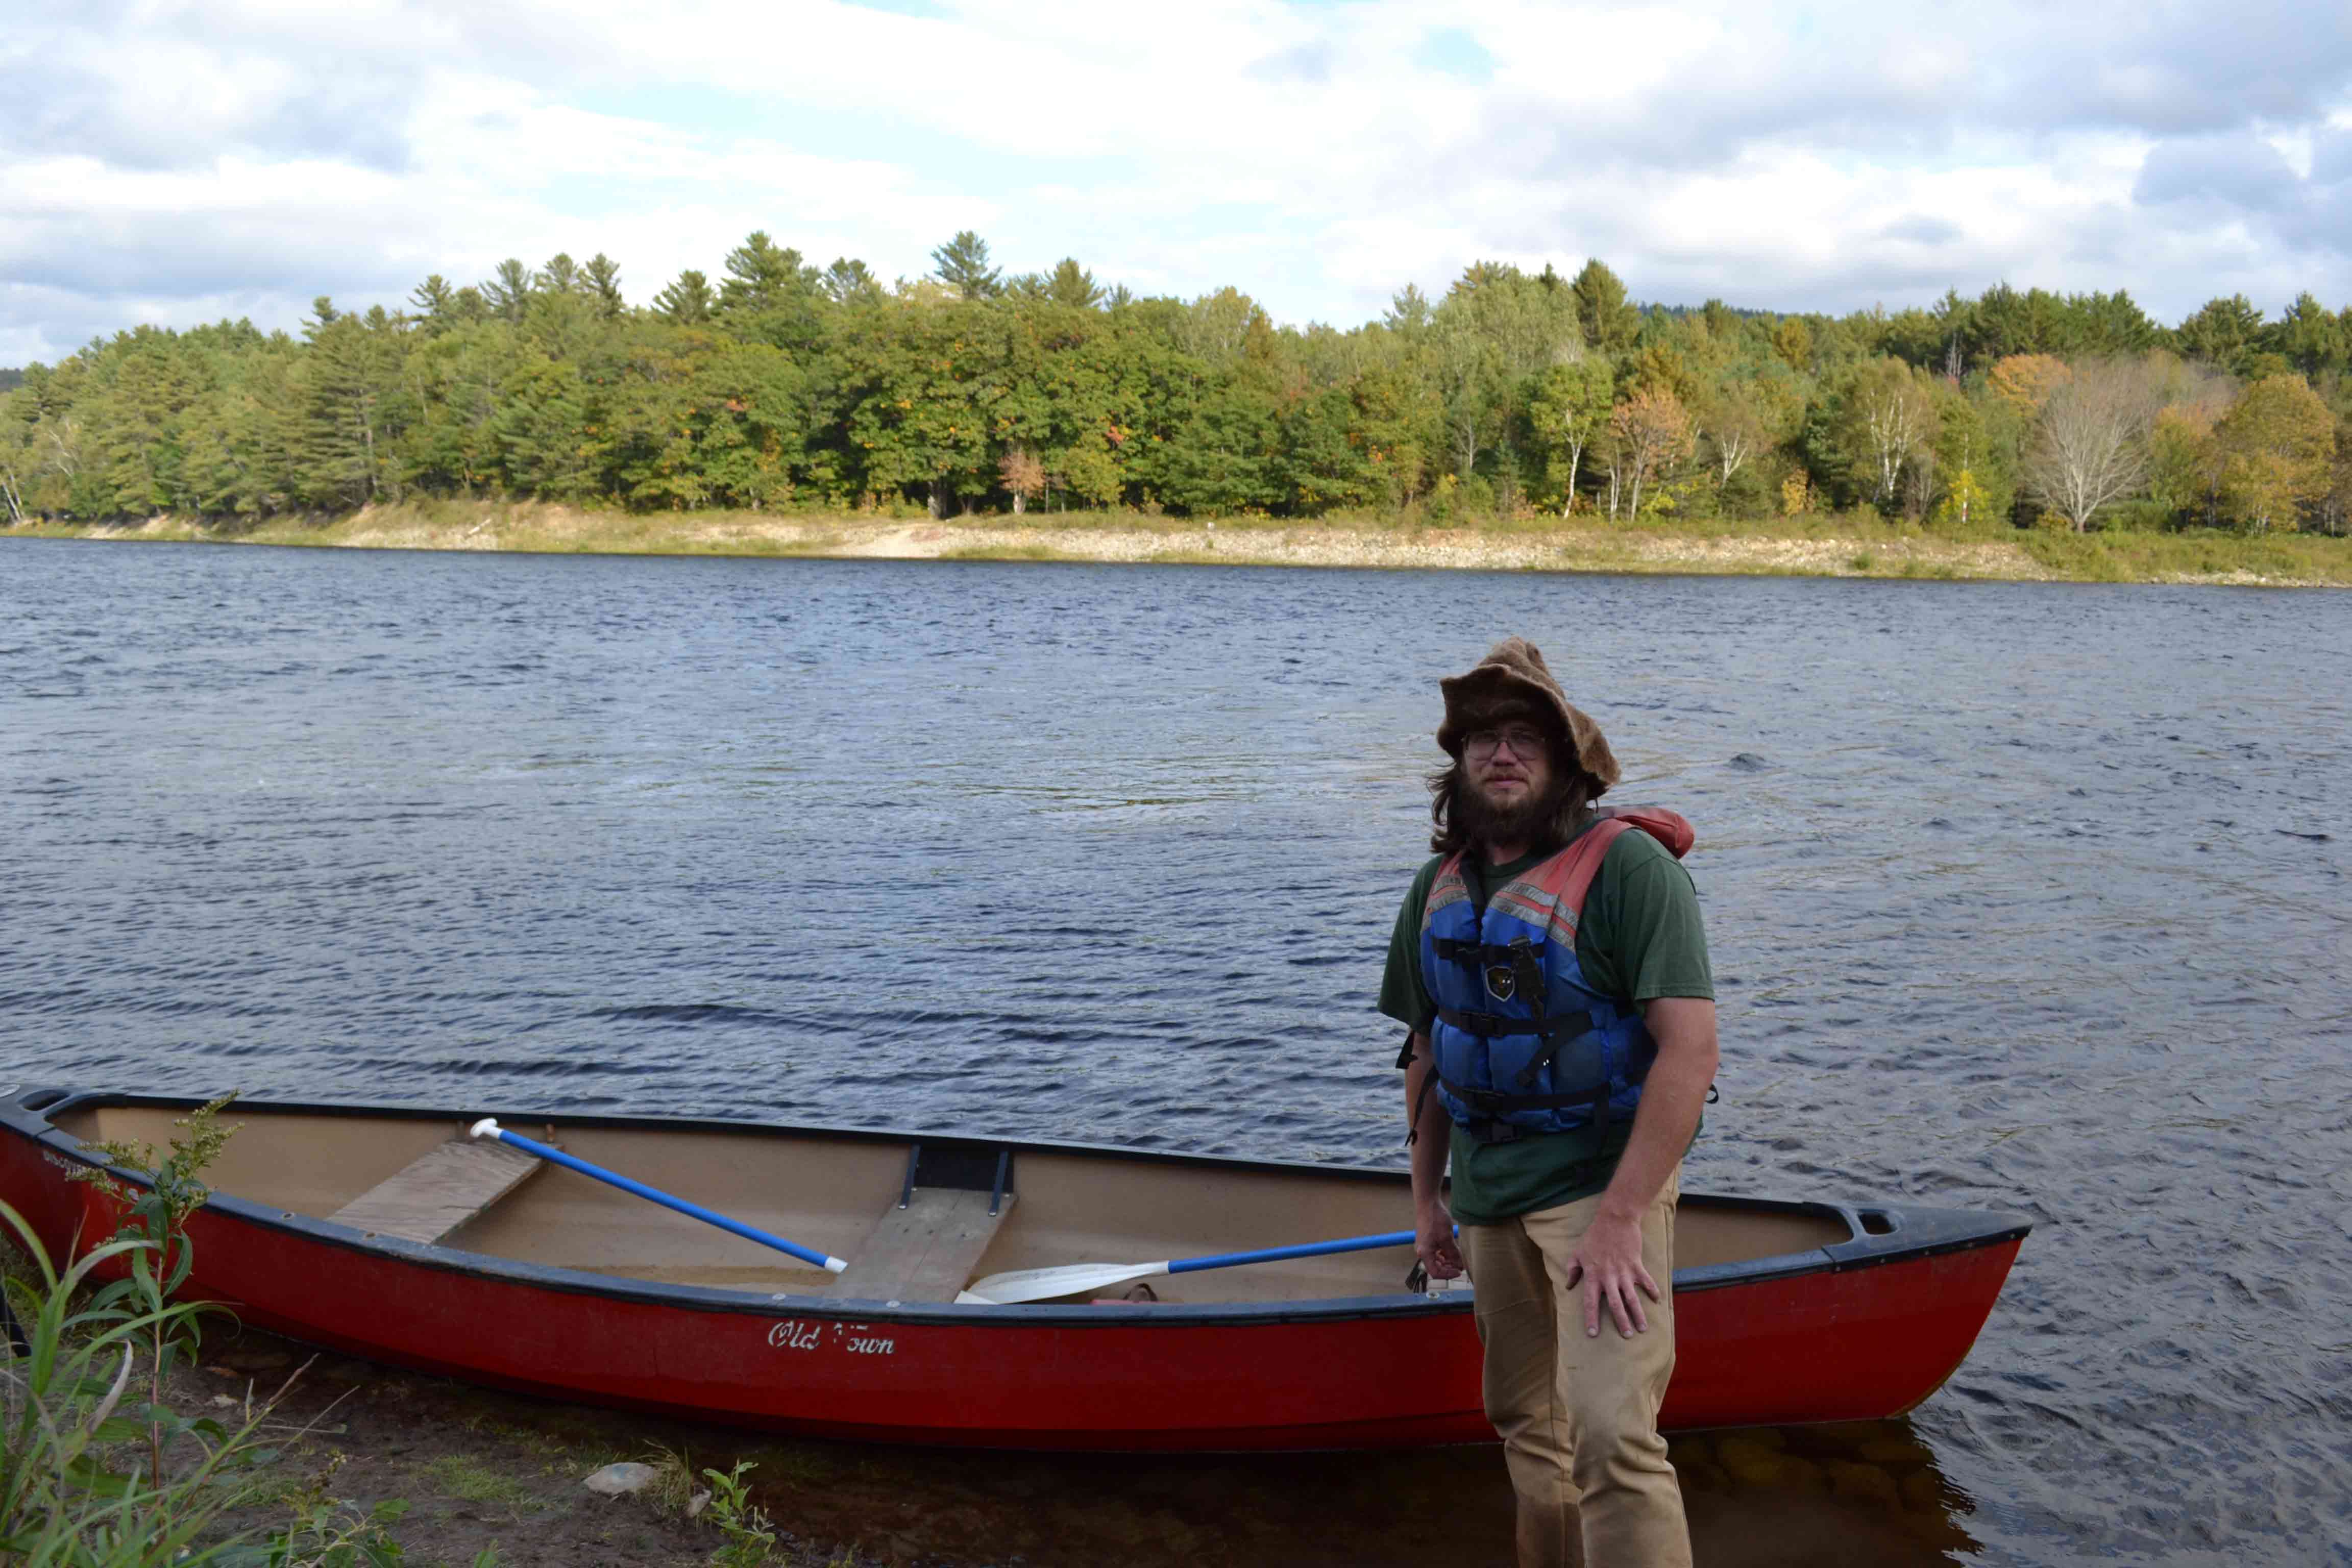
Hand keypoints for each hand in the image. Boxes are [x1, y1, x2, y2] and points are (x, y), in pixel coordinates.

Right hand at [1417, 1199, 1464, 1280]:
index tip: (1459, 1271)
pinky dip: (1445, 1254)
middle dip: (1449, 1268)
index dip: (1448, 1274)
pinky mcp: (1428, 1241)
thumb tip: (1460, 1266)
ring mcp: (1424, 1246)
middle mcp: (1422, 1252)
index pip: (1435, 1272)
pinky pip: (1436, 1253)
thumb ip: (1453, 1254)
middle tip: (1461, 1265)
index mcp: (1424, 1253)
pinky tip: (1452, 1251)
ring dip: (1447, 1261)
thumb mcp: (1447, 1238)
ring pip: (1437, 1261)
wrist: (1428, 1204)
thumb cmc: (1434, 1219)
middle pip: (1436, 1267)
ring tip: (1458, 1258)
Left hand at [1564, 1210, 1660, 1336]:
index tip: (1593, 1334)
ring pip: (1632, 1297)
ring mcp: (1624, 1271)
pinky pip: (1646, 1280)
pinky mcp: (1637, 1264)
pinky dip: (1652, 1290)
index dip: (1591, 1318)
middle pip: (1615, 1304)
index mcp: (1593, 1275)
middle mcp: (1608, 1277)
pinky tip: (1657, 1301)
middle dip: (1621, 1322)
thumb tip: (1568, 1286)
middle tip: (1626, 1336)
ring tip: (1642, 1328)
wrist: (1614, 1219)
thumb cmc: (1593, 1236)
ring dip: (1638, 1313)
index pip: (1590, 1301)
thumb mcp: (1577, 1252)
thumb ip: (1572, 1270)